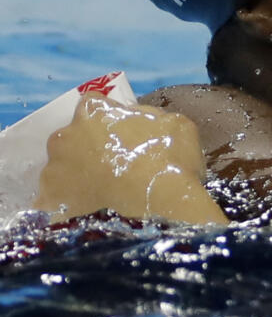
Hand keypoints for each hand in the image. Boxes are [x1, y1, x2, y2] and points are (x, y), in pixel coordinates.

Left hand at [34, 92, 226, 223]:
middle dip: (88, 147)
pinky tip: (93, 211)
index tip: (122, 131)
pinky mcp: (49, 204)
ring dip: (79, 176)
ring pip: (63, 169)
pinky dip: (72, 204)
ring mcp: (52, 172)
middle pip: (72, 137)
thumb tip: (139, 120)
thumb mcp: (176, 124)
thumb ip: (150, 116)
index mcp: (92, 112)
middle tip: (114, 164)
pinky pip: (58, 200)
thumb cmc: (169, 162)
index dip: (107, 117)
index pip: (93, 104)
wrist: (158, 212)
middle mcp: (64, 138)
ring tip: (105, 194)